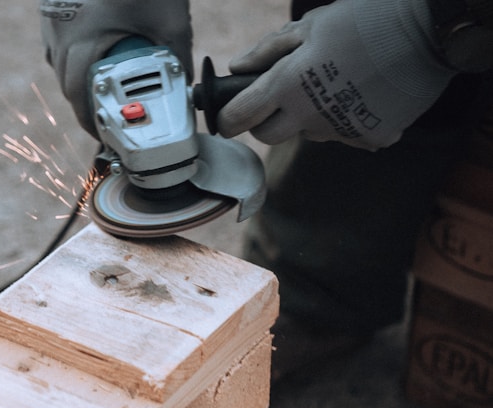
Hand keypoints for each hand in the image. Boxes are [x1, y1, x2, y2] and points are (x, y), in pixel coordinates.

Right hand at [40, 0, 192, 137]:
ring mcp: (52, 20)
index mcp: (82, 42)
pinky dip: (76, 59)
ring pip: (61, 66)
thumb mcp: (170, 20)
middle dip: (89, 109)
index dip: (93, 125)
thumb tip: (184, 91)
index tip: (108, 138)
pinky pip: (60, 44)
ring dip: (81, 84)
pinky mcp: (54, 8)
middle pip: (68, 86)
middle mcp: (59, 34)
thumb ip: (177, 58)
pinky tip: (96, 57)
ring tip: (104, 96)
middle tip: (110, 123)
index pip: (80, 100)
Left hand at [217, 0, 456, 149]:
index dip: (227, 119)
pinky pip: (345, 135)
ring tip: (335, 84)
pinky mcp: (370, 139)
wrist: (428, 31)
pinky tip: (361, 94)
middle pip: (268, 136)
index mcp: (289, 85)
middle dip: (266, 121)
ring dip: (310, 116)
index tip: (226, 118)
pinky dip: (346, 120)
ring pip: (308, 134)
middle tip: (281, 98)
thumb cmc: (364, 20)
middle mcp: (310, 115)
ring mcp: (341, 131)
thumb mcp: (309, 26)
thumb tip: (236, 68)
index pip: (240, 117)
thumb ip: (267, 51)